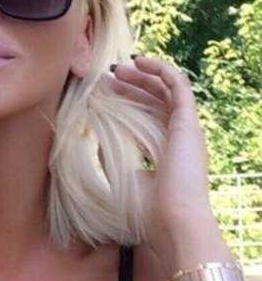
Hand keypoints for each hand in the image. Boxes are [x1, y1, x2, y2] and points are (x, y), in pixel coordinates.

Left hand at [109, 55, 215, 255]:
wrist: (172, 219)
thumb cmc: (147, 209)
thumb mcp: (121, 175)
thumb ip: (109, 154)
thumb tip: (92, 135)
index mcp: (164, 151)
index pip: (147, 118)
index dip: (127, 103)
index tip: (103, 94)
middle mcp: (177, 138)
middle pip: (155, 102)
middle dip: (131, 86)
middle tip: (106, 77)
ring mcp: (185, 129)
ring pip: (166, 90)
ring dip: (143, 76)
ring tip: (117, 68)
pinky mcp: (188, 122)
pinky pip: (179, 86)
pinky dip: (161, 70)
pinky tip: (140, 61)